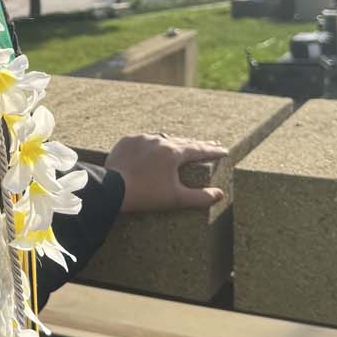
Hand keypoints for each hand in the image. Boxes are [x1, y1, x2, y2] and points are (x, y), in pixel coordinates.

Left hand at [105, 133, 227, 213]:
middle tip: (210, 145)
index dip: (213, 151)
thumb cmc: (146, 195)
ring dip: (175, 142)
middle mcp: (159, 140)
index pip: (199, 150)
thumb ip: (200, 197)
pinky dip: (153, 144)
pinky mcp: (127, 141)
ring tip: (184, 146)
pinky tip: (155, 147)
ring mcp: (142, 139)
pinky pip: (144, 140)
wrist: (112, 189)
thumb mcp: (176, 198)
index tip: (224, 151)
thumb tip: (220, 194)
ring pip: (163, 138)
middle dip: (198, 144)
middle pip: (183, 141)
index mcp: (173, 152)